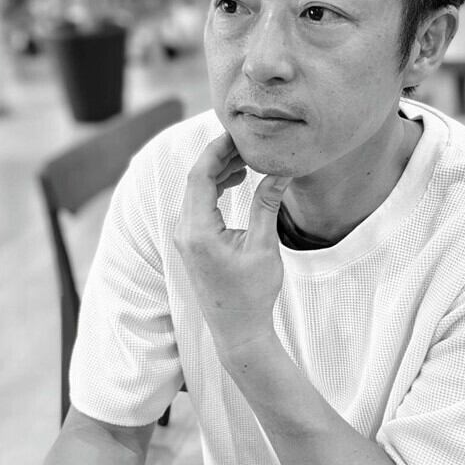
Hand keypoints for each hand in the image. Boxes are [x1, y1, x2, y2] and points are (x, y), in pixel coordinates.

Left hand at [174, 132, 290, 354]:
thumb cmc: (252, 294)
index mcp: (198, 230)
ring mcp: (185, 237)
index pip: (200, 175)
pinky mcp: (192, 242)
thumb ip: (266, 204)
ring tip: (245, 160)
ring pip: (195, 191)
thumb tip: (280, 171)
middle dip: (219, 157)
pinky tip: (235, 181)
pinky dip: (214, 188)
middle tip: (246, 143)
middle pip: (195, 179)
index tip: (236, 134)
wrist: (238, 330)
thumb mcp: (263, 246)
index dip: (216, 150)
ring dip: (217, 172)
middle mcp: (185, 231)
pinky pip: (197, 204)